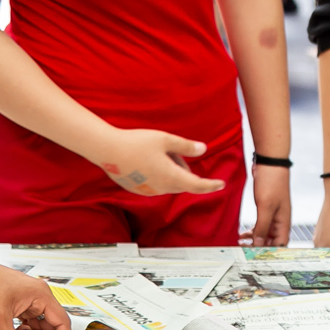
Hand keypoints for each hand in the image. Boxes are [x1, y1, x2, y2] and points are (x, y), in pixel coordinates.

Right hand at [92, 129, 225, 196]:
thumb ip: (186, 146)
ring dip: (169, 170)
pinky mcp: (138, 189)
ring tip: (155, 153)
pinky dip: (158, 173)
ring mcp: (148, 191)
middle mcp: (161, 188)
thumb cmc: (137, 142)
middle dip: (182, 167)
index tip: (221, 184)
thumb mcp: (166, 139)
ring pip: (169, 182)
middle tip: (170, 150)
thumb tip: (203, 149)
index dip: (211, 185)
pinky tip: (145, 159)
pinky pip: (156, 183)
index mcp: (172, 177)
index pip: (197, 185)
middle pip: (183, 181)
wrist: (107, 149)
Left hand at [245, 164, 290, 246]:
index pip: (281, 244)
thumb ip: (262, 227)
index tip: (257, 257)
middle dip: (259, 247)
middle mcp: (279, 220)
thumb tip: (259, 244)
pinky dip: (252, 231)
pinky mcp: (265, 208)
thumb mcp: (266, 207)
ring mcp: (272, 214)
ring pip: (264, 233)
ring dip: (254, 240)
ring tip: (241, 243)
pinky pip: (259, 224)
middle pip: (272, 240)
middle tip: (245, 251)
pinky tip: (243, 234)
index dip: (270, 252)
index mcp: (284, 221)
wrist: (269, 163)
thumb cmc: (272, 182)